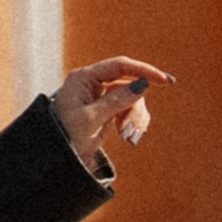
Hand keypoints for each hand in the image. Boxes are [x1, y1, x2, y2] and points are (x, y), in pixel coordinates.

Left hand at [50, 55, 172, 167]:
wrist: (56, 155)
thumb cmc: (66, 134)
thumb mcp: (91, 119)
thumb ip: (117, 100)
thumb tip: (143, 84)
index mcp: (84, 78)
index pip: (120, 65)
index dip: (143, 70)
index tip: (164, 80)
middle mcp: (93, 82)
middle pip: (128, 83)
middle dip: (135, 105)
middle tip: (133, 129)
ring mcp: (100, 95)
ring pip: (132, 98)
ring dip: (135, 116)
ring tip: (127, 137)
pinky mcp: (107, 108)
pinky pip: (129, 108)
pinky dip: (132, 121)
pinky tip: (127, 136)